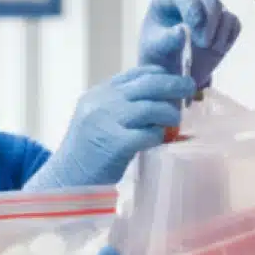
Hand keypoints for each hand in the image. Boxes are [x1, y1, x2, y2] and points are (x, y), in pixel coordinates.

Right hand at [27, 65, 196, 190]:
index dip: (161, 74)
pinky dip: (159, 136)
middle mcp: (101, 103)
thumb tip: (160, 96)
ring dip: (170, 114)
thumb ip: (121, 106)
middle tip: (190, 89)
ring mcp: (107, 122)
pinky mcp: (115, 144)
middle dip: (175, 85)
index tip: (174, 81)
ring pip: (153, 107)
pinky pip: (150, 133)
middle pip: (149, 84)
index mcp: (97, 94)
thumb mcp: (98, 120)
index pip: (137, 73)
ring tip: (174, 122)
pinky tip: (159, 141)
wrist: (64, 181)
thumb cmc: (86, 154)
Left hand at [139, 0, 241, 86]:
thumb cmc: (157, 53)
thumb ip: (166, 40)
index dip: (192, 7)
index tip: (195, 27)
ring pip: (224, 13)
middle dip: (210, 24)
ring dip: (220, 34)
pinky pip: (234, 25)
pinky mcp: (223, 21)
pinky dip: (227, 38)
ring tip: (208, 49)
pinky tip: (216, 50)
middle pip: (211, 1)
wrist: (169, 66)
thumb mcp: (155, 49)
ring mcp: (208, 8)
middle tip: (204, 43)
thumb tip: (181, 31)